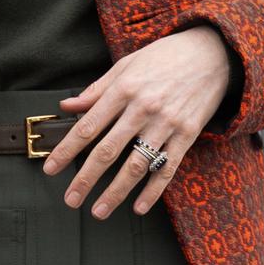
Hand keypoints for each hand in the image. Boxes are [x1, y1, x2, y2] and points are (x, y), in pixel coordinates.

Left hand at [43, 24, 233, 218]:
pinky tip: (138, 207)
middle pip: (108, 151)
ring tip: (99, 211)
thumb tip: (67, 106)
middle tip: (70, 199)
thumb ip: (97, 89)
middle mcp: (143, 109)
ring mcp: (166, 124)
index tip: (51, 169)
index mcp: (123, 89)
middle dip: (86, 179)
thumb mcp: (127, 64)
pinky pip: (167, 168)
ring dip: (116, 192)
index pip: (88, 126)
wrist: (212, 53)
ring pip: (137, 165)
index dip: (66, 150)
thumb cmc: (164, 57)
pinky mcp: (187, 135)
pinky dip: (153, 191)